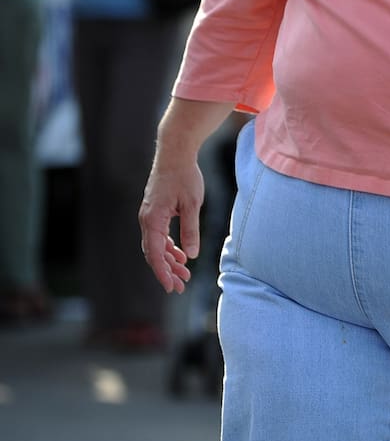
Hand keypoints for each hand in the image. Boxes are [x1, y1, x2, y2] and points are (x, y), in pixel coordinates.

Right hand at [138, 154, 204, 293]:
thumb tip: (190, 255)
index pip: (154, 253)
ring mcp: (149, 216)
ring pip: (156, 246)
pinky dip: (168, 247)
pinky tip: (180, 255)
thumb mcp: (192, 204)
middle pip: (153, 253)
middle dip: (167, 271)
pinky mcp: (155, 212)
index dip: (162, 272)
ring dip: (169, 260)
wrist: (175, 153)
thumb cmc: (185, 176)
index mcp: (152, 219)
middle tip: (181, 287)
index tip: (171, 287)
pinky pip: (159, 236)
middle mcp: (147, 219)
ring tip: (185, 275)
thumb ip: (191, 230)